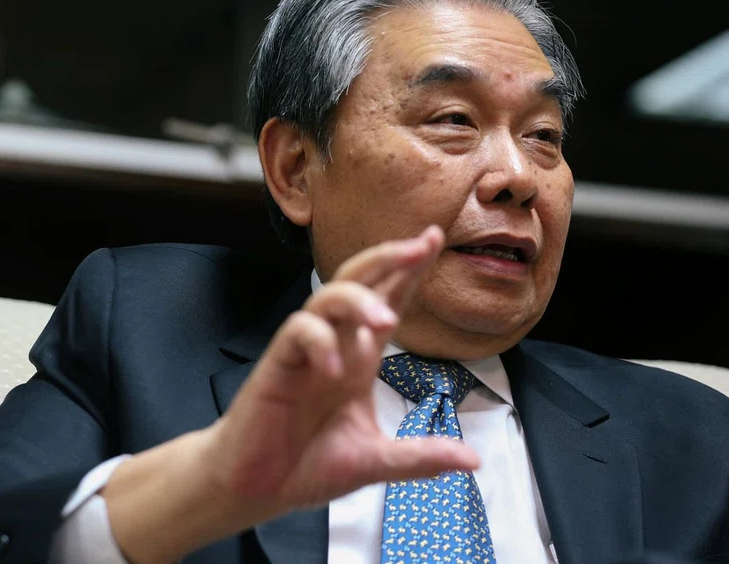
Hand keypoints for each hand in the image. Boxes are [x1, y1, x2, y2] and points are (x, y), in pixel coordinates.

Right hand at [102, 226, 479, 563]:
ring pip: (329, 298)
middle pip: (360, 282)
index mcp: (360, 357)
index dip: (409, 272)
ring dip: (358, 301)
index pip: (388, 301)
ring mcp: (306, 351)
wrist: (256, 488)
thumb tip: (472, 461)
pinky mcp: (278, 364)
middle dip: (389, 259)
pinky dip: (318, 343)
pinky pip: (297, 333)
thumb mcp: (375, 460)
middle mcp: (336, 345)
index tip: (433, 240)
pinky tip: (332, 371)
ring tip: (384, 321)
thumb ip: (420, 457)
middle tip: (419, 246)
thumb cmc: (307, 464)